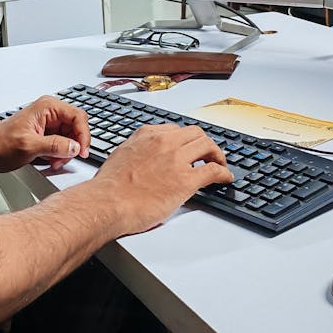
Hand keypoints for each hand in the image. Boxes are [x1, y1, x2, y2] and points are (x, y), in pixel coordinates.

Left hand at [0, 96, 89, 172]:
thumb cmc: (0, 144)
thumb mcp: (29, 146)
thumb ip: (55, 146)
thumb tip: (75, 147)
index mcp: (47, 107)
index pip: (78, 117)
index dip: (83, 135)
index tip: (82, 151)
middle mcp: (49, 112)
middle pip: (76, 127)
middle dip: (73, 145)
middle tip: (65, 158)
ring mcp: (47, 123)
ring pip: (70, 137)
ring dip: (65, 152)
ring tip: (53, 161)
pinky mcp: (45, 133)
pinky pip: (61, 143)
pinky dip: (59, 154)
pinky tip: (49, 160)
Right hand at [89, 124, 231, 235]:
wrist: (107, 202)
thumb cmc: (109, 187)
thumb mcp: (121, 156)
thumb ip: (136, 151)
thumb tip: (143, 157)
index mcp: (147, 135)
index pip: (175, 130)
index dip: (185, 140)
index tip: (189, 148)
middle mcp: (164, 142)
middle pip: (195, 134)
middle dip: (204, 143)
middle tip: (208, 154)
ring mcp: (176, 159)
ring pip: (207, 146)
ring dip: (217, 154)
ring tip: (219, 163)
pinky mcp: (186, 180)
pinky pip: (213, 170)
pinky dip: (223, 172)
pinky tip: (225, 178)